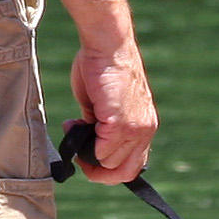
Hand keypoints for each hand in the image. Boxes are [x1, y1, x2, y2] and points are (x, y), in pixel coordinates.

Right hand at [70, 38, 156, 182]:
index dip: (108, 167)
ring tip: (74, 128)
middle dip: (98, 171)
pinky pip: (102, 152)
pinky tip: (75, 124)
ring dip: (87, 153)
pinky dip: (86, 146)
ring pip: (110, 164)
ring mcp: (135, 128)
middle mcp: (144, 130)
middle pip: (124, 173)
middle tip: (80, 155)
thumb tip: (89, 142)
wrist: (108, 45)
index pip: (132, 164)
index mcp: (144, 125)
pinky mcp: (121, 124)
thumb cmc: (103, 67)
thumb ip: (102, 126)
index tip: (89, 155)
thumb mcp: (105, 105)